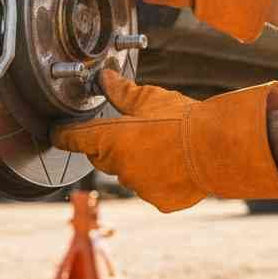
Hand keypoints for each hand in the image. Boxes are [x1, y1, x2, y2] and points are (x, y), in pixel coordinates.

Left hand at [51, 70, 277, 212]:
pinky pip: (151, 189)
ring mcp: (138, 187)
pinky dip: (158, 180)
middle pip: (102, 157)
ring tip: (162, 147)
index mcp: (109, 139)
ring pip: (128, 174)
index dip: (65, 134)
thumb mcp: (150, 99)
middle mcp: (119, 166)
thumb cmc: (183, 120)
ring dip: (136, 164)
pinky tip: (176, 166)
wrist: (220, 149)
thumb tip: (106, 77)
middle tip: (132, 133)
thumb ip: (123, 91)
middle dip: (110, 147)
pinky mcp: (159, 201)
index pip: (74, 138)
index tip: (58, 133)